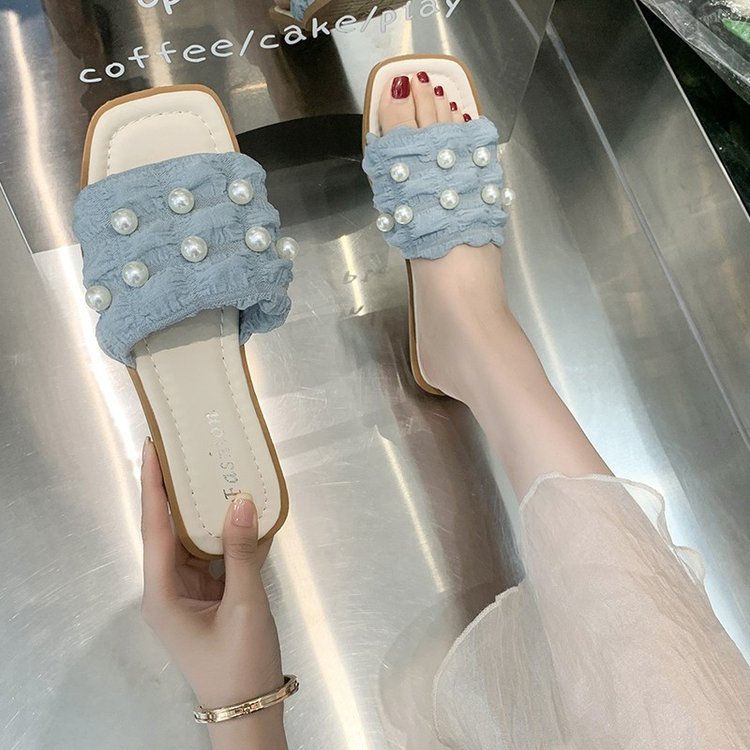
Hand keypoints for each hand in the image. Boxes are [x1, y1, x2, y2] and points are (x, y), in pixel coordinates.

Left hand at [139, 437, 287, 748]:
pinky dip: (230, 536)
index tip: (152, 447)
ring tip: (216, 470)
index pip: (154, 527)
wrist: (252, 708)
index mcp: (161, 592)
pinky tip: (246, 511)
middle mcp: (168, 587)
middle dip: (177, 489)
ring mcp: (189, 591)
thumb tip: (241, 499)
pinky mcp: (210, 596)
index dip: (153, 485)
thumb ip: (241, 552)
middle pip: (170, 528)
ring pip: (194, 540)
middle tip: (186, 448)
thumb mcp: (244, 605)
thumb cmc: (239, 661)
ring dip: (207, 509)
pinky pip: (215, 556)